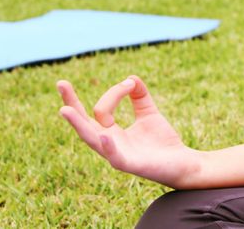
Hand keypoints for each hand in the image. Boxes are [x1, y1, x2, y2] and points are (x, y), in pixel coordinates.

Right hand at [57, 76, 201, 187]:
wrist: (184, 163)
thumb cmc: (162, 142)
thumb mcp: (148, 114)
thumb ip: (139, 96)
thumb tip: (131, 77)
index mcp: (110, 133)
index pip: (98, 111)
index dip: (112, 93)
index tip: (130, 83)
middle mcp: (109, 144)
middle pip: (84, 124)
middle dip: (71, 104)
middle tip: (60, 83)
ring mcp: (117, 156)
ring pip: (92, 140)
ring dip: (78, 124)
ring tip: (65, 109)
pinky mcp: (132, 165)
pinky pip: (116, 158)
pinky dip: (109, 147)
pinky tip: (105, 135)